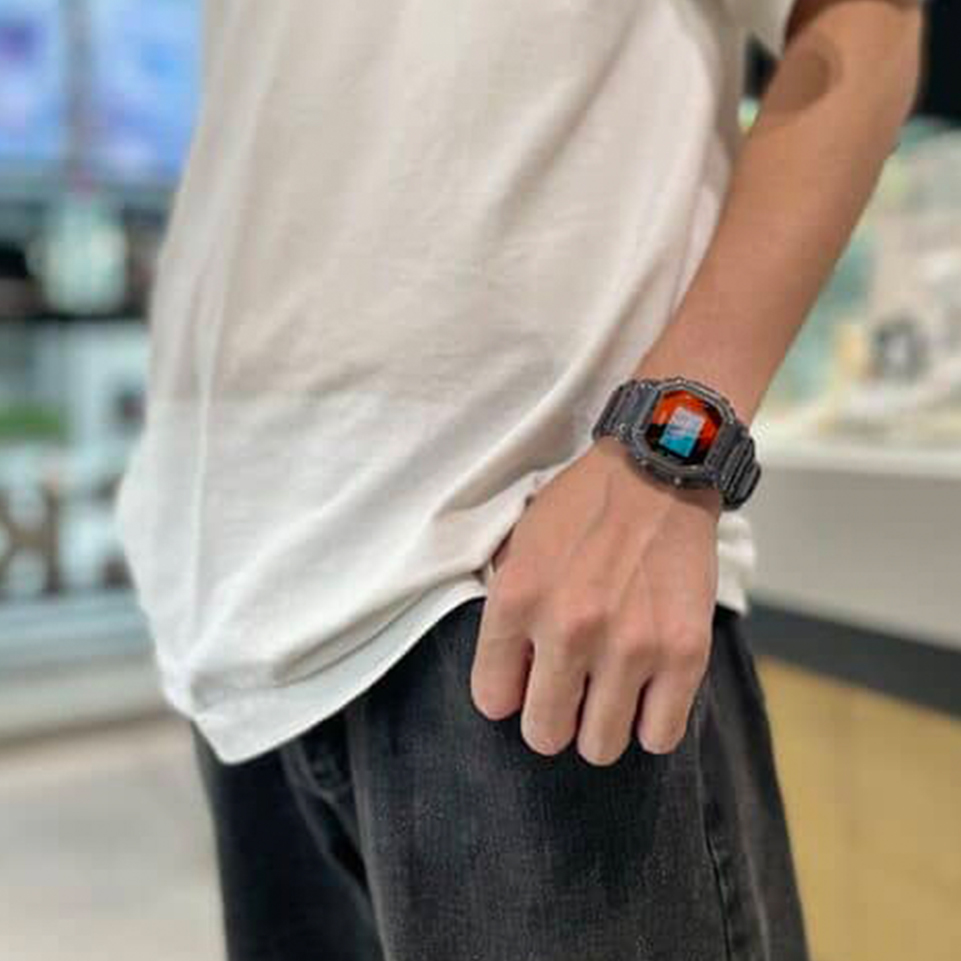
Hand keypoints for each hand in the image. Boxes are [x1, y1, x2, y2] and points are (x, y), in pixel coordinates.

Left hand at [470, 436, 721, 765]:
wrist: (658, 472)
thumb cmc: (582, 510)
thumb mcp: (517, 546)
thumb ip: (505, 612)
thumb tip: (506, 679)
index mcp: (517, 599)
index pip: (491, 699)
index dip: (507, 695)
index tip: (523, 682)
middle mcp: (569, 629)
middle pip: (545, 734)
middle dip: (552, 720)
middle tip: (568, 695)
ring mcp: (630, 645)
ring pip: (602, 746)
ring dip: (602, 726)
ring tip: (609, 694)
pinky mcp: (684, 653)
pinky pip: (661, 735)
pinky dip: (652, 723)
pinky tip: (648, 693)